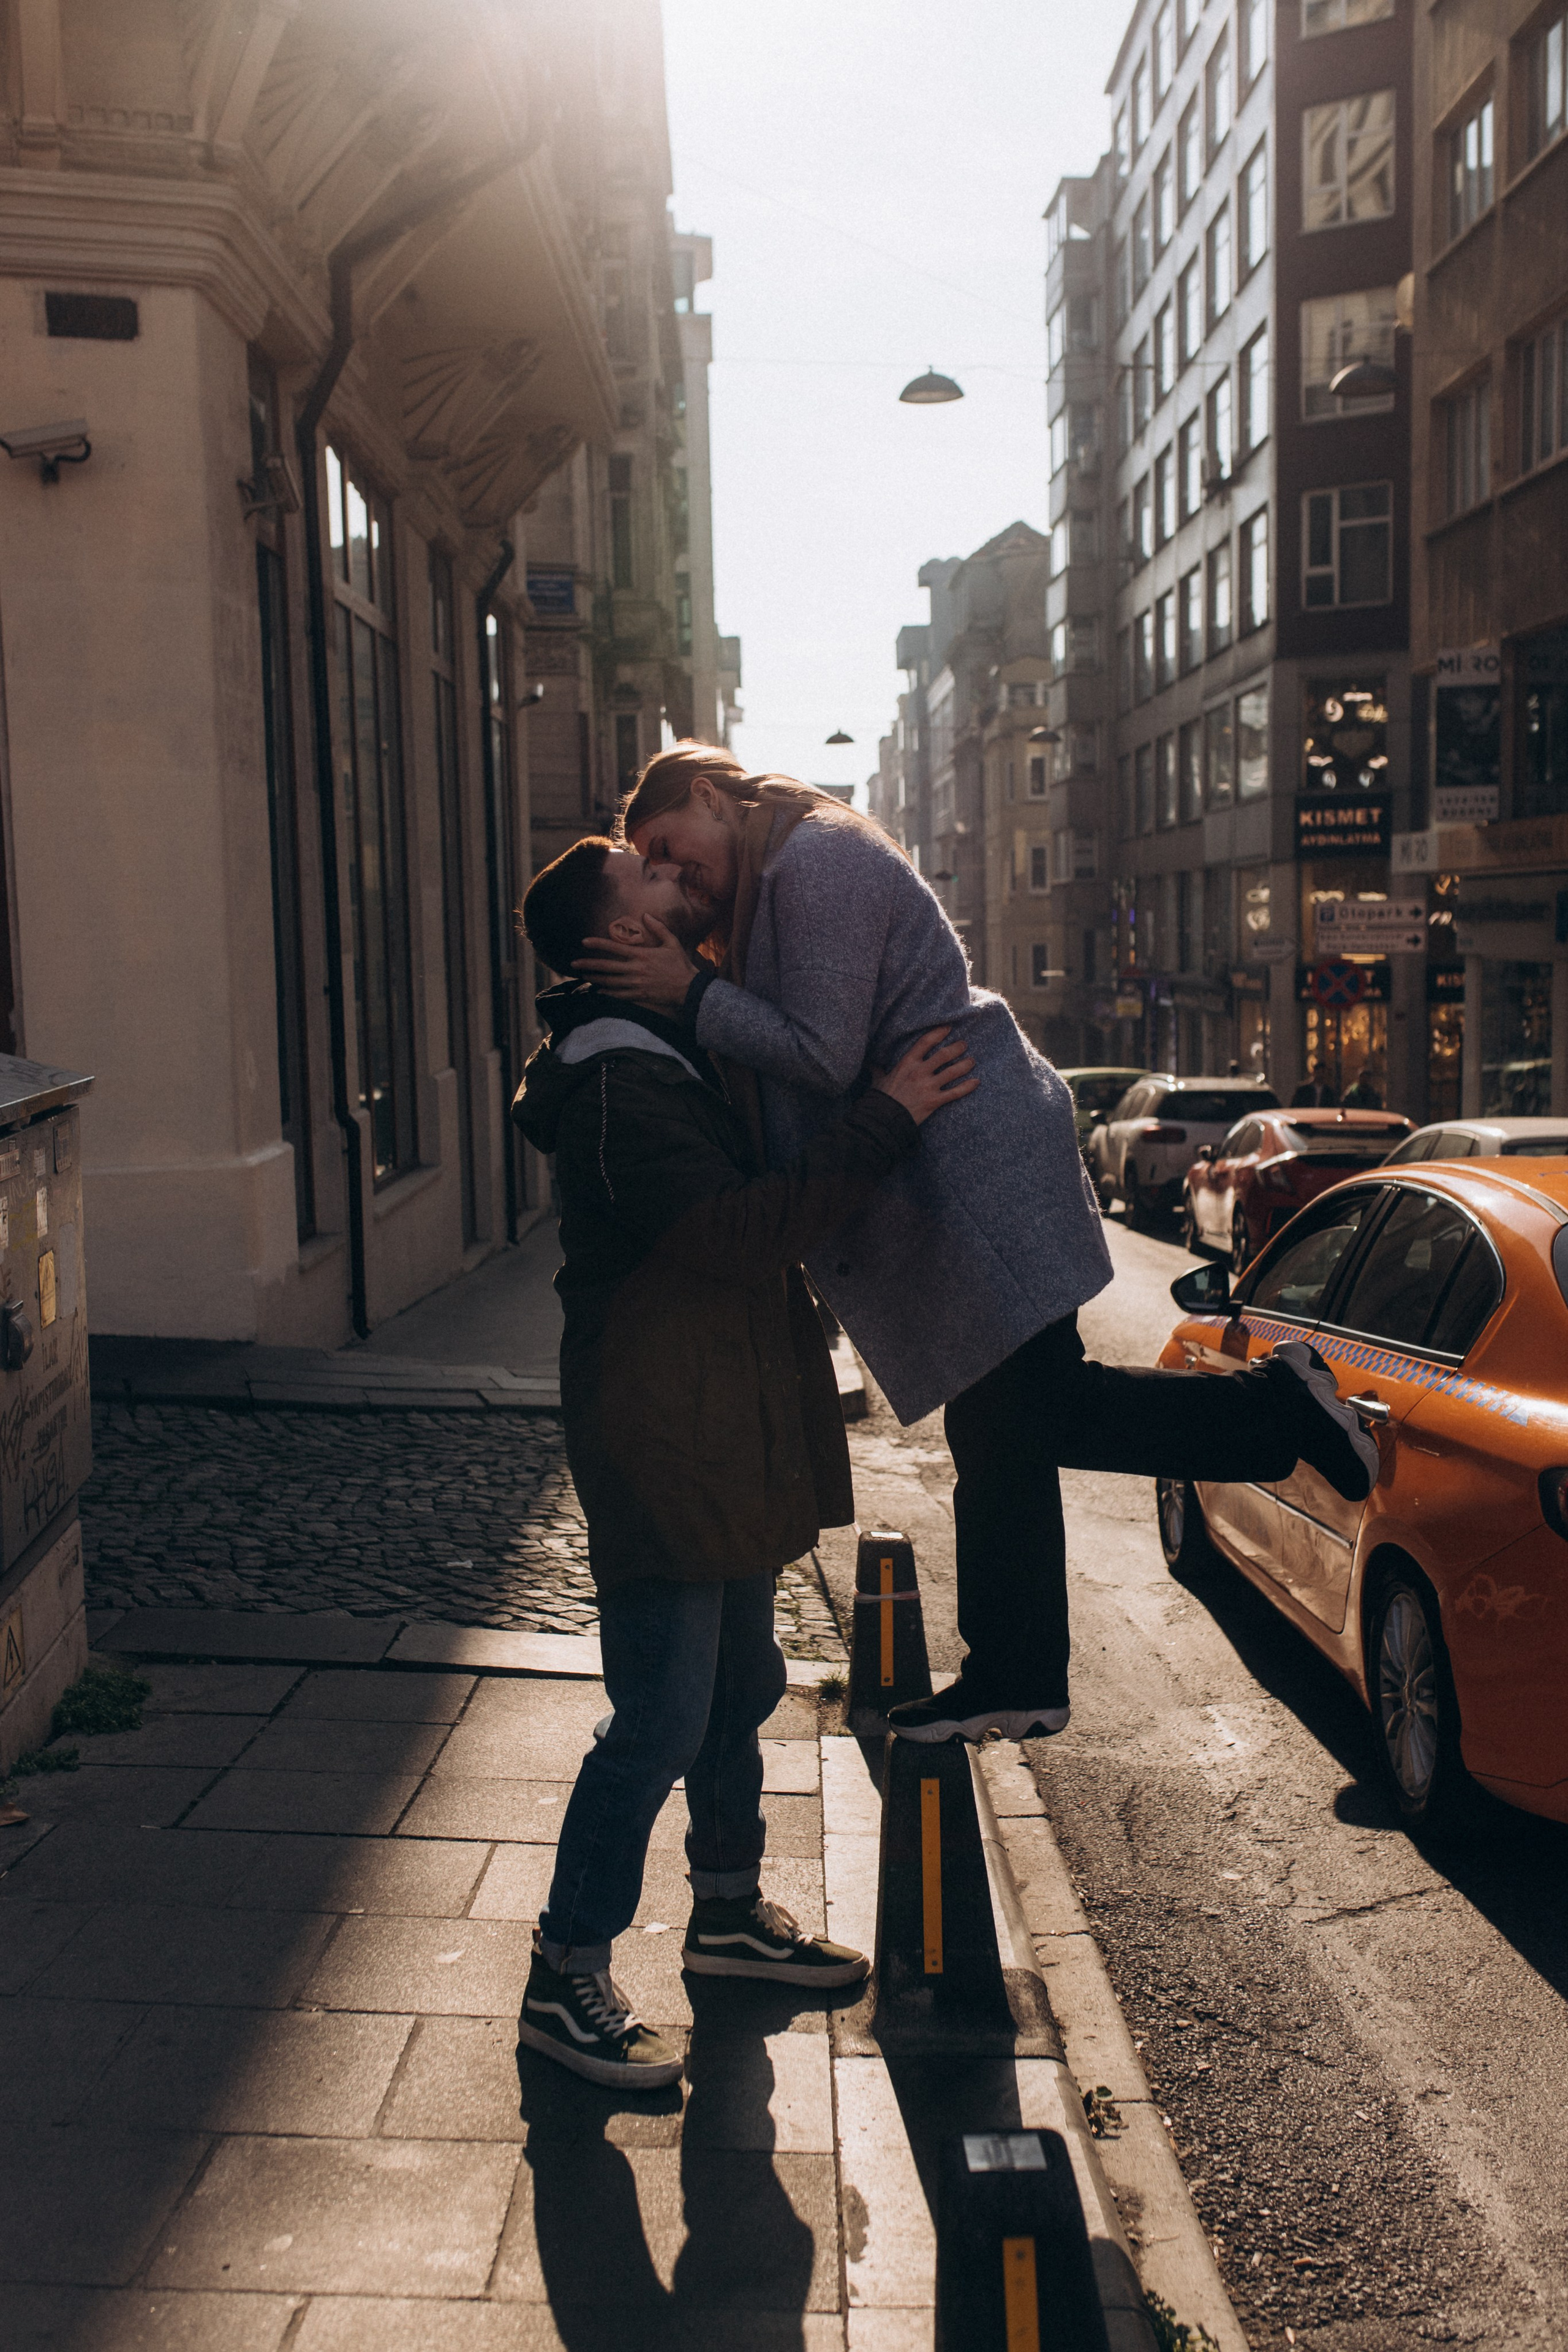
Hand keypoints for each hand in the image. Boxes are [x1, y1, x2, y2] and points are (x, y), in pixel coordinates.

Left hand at [574, 916, 699, 1009]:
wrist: (689, 989)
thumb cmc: (681, 964)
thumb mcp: (672, 942)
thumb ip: (659, 928)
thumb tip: (646, 914)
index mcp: (642, 955)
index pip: (614, 947)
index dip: (597, 944)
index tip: (584, 941)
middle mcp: (635, 969)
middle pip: (607, 966)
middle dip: (588, 964)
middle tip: (573, 963)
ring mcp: (636, 984)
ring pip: (609, 981)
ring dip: (595, 978)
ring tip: (583, 975)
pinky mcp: (639, 996)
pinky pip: (619, 995)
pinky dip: (607, 993)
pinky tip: (598, 991)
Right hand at [872, 1028, 977, 1125]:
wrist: (883, 1119)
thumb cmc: (880, 1099)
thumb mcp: (878, 1080)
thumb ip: (878, 1070)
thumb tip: (871, 1064)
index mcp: (907, 1063)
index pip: (926, 1042)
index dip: (939, 1033)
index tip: (948, 1028)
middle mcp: (920, 1072)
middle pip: (944, 1055)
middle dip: (957, 1048)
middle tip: (964, 1044)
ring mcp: (928, 1086)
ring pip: (953, 1072)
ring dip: (965, 1065)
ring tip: (972, 1061)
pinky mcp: (934, 1101)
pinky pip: (955, 1093)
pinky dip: (967, 1087)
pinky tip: (976, 1082)